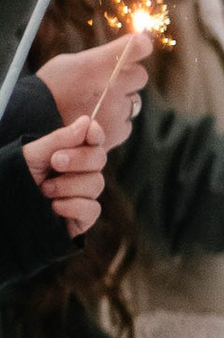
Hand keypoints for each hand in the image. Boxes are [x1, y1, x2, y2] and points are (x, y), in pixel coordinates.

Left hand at [22, 113, 107, 238]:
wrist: (6, 212)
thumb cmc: (17, 179)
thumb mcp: (32, 155)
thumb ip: (59, 139)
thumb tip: (87, 121)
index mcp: (70, 153)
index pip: (93, 139)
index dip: (96, 134)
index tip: (90, 132)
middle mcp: (81, 172)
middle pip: (99, 159)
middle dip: (79, 159)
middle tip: (55, 162)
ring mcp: (84, 195)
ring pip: (96, 184)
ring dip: (68, 186)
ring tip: (45, 190)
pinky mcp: (83, 217)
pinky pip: (92, 208)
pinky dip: (74, 206)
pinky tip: (54, 207)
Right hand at [33, 29, 152, 147]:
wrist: (33, 125)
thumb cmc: (48, 90)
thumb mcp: (68, 63)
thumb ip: (99, 59)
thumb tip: (124, 52)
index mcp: (99, 64)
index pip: (138, 47)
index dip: (140, 46)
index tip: (139, 46)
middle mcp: (112, 87)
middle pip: (139, 76)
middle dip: (127, 79)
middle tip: (107, 84)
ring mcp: (116, 111)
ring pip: (132, 102)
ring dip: (120, 103)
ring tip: (94, 107)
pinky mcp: (117, 133)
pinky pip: (125, 124)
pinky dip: (114, 124)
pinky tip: (94, 123)